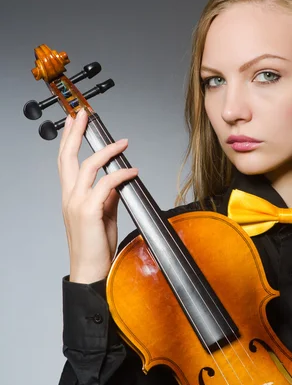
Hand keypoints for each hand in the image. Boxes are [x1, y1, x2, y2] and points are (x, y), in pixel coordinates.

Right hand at [58, 109, 137, 283]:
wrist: (91, 270)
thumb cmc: (96, 246)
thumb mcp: (103, 214)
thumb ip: (107, 195)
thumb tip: (117, 180)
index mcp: (70, 196)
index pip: (65, 161)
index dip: (69, 140)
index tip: (74, 122)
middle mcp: (69, 197)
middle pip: (67, 157)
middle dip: (75, 133)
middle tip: (83, 114)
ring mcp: (77, 203)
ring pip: (89, 166)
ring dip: (107, 150)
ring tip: (123, 143)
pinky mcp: (89, 210)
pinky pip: (107, 183)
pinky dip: (121, 174)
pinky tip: (132, 172)